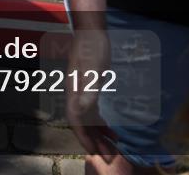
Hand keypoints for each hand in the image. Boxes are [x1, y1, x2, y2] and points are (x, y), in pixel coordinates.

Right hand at [65, 28, 116, 157]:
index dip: (84, 138)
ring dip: (99, 135)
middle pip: (83, 124)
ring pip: (89, 120)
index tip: (96, 152)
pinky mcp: (89, 88)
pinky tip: (113, 130)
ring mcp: (81, 92)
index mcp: (74, 91)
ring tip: (114, 147)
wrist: (91, 31)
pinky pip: (94, 112)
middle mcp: (75, 94)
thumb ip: (88, 88)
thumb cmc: (92, 47)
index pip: (76, 121)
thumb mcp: (93, 67)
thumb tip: (82, 109)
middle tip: (110, 157)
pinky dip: (102, 124)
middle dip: (94, 142)